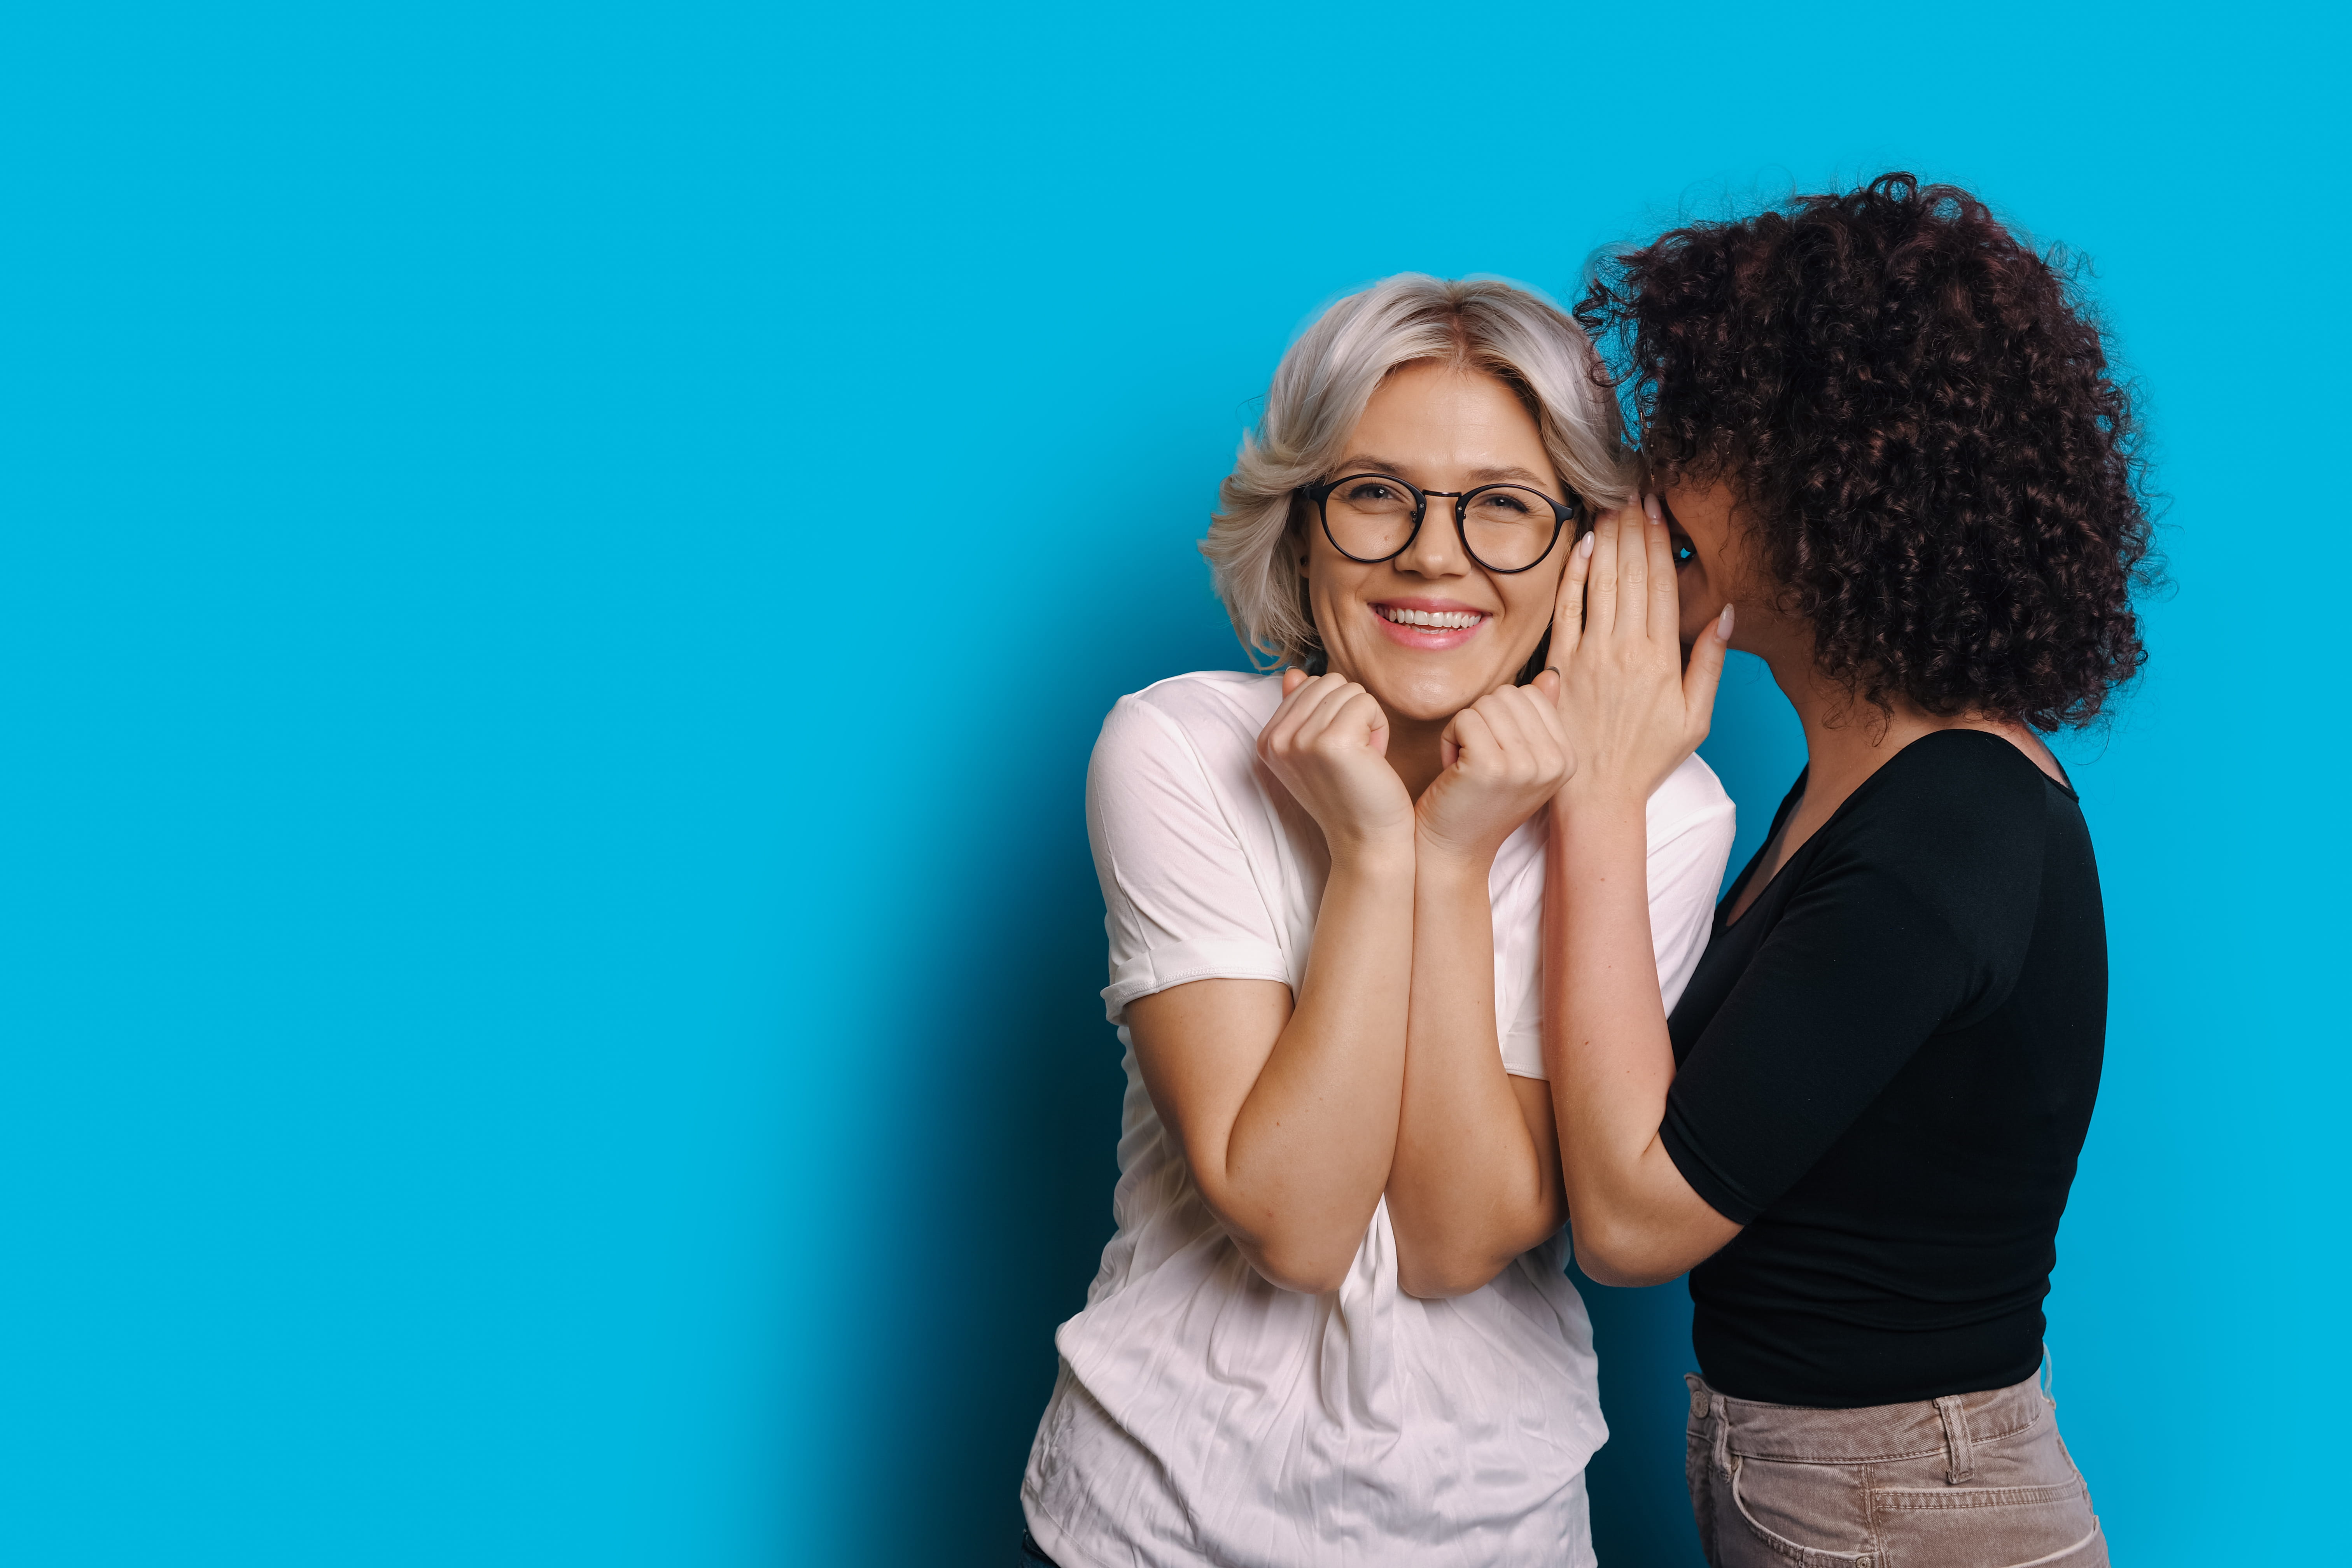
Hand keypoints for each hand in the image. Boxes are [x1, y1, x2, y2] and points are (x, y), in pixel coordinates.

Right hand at [1258, 669, 1415, 857]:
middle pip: (1328, 682)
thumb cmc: (1349, 793)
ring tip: (1362, 758)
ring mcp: (1301, 741)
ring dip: (1366, 720)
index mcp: (1267, 740)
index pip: (1307, 685)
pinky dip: (1379, 727)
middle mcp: (1277, 739)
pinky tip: (1373, 758)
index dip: (1333, 713)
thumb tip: (1293, 672)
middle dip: (1350, 711)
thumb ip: (1300, 709)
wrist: (1367, 840)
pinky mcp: (1333, 742)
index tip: (1336, 752)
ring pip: (1349, 690)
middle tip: (1352, 754)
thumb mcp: (1315, 749)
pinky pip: (1367, 703)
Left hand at [1414, 683, 1573, 869]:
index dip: (1501, 718)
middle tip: (1477, 760)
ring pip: (1484, 704)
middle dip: (1482, 721)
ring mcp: (1524, 765)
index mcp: (1566, 758)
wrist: (1453, 850)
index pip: (1531, 695)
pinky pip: (1464, 718)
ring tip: (1466, 766)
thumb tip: (1550, 675)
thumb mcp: (1520, 760)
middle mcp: (1553, 762)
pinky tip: (1454, 770)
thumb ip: (1537, 718)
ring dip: (1464, 730)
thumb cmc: (1479, 801)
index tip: (1495, 754)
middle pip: (1507, 695)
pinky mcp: (1490, 766)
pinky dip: (1449, 739)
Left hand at [1539, 499, 1731, 808]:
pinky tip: (1582, 547)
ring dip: (1607, 540)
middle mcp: (1625, 649)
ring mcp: (1589, 655)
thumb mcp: (1696, 719)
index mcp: (1661, 658)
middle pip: (1631, 574)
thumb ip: (1709, 664)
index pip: (1662, 584)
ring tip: (1611, 503)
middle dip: (1634, 527)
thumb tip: (1724, 612)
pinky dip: (1574, 575)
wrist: (1596, 794)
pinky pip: (1566, 610)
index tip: (1659, 507)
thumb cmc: (1647, 759)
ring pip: (1600, 583)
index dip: (1660, 541)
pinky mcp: (1558, 665)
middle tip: (1634, 489)